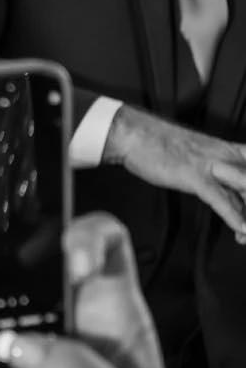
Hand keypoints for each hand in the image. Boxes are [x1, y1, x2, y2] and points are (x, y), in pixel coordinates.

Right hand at [105, 104, 245, 240]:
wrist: (133, 133)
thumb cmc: (161, 145)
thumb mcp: (201, 158)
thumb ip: (221, 180)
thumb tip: (233, 201)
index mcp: (231, 151)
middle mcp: (226, 156)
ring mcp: (211, 165)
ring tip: (245, 234)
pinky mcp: (194, 176)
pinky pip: (220, 199)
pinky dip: (233, 217)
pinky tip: (240, 229)